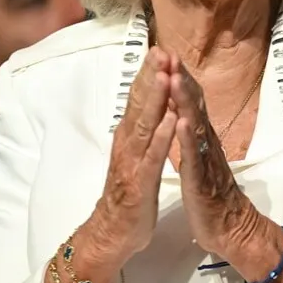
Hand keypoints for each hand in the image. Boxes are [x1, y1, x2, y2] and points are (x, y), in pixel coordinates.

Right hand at [88, 47, 175, 262]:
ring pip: (145, 125)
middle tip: (160, 51)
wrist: (112, 234)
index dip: (148, 74)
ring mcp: (133, 162)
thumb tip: (146, 107)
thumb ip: (138, 132)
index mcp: (129, 137)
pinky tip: (170, 120)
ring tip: (165, 75)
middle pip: (139, 104)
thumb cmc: (127, 195)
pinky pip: (153, 156)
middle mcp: (127, 144)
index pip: (138, 99)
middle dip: (150, 77)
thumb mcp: (134, 157)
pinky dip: (162, 137)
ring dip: (154, 99)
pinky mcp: (140, 182)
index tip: (160, 49)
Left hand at [171, 64, 256, 258]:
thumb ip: (196, 136)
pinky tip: (179, 121)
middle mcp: (205, 142)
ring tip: (173, 77)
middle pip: (194, 104)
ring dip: (184, 100)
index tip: (166, 55)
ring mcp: (204, 159)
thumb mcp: (201, 159)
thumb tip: (187, 114)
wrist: (230, 229)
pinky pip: (193, 155)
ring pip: (194, 124)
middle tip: (169, 53)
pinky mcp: (200, 179)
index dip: (179, 77)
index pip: (191, 101)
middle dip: (181, 78)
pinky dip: (186, 137)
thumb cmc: (212, 196)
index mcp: (201, 138)